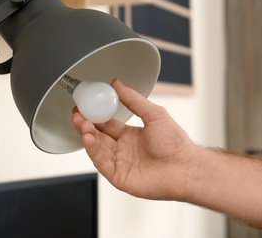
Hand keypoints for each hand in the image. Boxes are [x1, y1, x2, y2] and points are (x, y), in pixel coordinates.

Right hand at [71, 79, 196, 200]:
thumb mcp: (154, 114)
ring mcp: (121, 163)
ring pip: (97, 148)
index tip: (86, 104)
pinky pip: (101, 163)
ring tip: (82, 123)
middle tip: (77, 113)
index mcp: (131, 135)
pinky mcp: (119, 176)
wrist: (184, 167)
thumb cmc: (175, 143)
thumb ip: (134, 100)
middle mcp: (124, 149)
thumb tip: (118, 84)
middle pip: (98, 136)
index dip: (95, 115)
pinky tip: (89, 138)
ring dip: (87, 136)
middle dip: (86, 124)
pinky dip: (93, 150)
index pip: (107, 124)